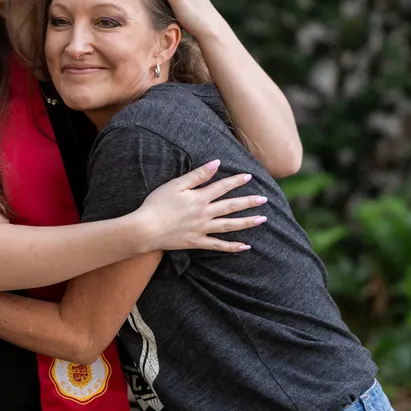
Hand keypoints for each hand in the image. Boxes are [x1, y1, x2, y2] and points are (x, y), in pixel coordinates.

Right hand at [139, 160, 267, 252]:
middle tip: (264, 199)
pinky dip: (232, 247)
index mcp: (199, 198)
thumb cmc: (157, 204)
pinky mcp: (197, 242)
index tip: (249, 176)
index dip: (236, 181)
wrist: (146, 229)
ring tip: (262, 219)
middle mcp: (204, 214)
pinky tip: (245, 246)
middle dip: (248, 202)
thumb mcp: (175, 185)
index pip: (222, 187)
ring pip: (229, 226)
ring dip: (247, 222)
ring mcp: (202, 230)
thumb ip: (197, 175)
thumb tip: (216, 163)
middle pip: (231, 207)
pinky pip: (218, 246)